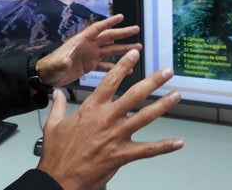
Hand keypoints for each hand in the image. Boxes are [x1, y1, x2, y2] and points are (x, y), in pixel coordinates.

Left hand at [35, 14, 141, 87]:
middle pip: (108, 37)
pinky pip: (106, 65)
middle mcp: (88, 46)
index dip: (108, 22)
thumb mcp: (55, 64)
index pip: (97, 29)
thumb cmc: (49, 67)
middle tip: (136, 29)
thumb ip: (62, 62)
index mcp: (81, 41)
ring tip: (137, 48)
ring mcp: (90, 55)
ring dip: (123, 49)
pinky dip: (116, 66)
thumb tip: (67, 60)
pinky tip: (126, 69)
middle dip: (122, 33)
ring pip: (110, 50)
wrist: (46, 76)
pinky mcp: (90, 65)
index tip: (121, 17)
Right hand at [37, 49, 183, 189]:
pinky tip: (177, 142)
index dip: (125, 66)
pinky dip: (164, 146)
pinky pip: (147, 150)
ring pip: (145, 116)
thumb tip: (57, 93)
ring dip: (163, 105)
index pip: (111, 81)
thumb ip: (58, 106)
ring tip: (176, 96)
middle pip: (135, 94)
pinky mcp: (121, 154)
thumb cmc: (57, 154)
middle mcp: (106, 118)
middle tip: (166, 72)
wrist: (58, 178)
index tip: (136, 54)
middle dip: (153, 81)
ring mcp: (116, 136)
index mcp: (91, 108)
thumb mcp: (53, 124)